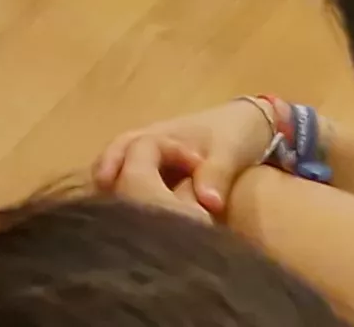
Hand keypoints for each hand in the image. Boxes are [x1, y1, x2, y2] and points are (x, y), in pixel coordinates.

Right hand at [93, 100, 279, 220]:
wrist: (252, 128)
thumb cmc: (236, 134)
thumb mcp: (229, 152)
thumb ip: (216, 174)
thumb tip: (206, 204)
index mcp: (158, 134)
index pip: (124, 145)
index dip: (111, 163)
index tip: (105, 183)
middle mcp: (148, 147)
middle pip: (115, 161)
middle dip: (106, 183)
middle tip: (100, 211)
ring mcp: (155, 164)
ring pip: (125, 175)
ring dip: (118, 195)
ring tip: (112, 224)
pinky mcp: (164, 180)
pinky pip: (141, 188)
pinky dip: (134, 203)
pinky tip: (136, 226)